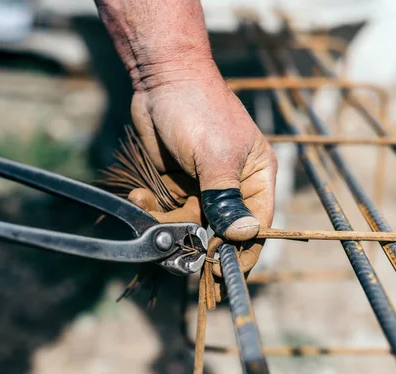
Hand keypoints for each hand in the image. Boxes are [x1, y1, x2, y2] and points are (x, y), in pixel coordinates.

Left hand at [127, 61, 277, 271]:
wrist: (161, 79)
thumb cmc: (198, 109)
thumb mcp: (215, 155)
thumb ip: (226, 198)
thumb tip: (245, 235)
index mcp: (256, 177)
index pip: (255, 225)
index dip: (241, 251)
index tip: (220, 272)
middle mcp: (232, 186)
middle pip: (219, 230)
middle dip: (193, 239)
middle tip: (171, 249)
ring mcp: (203, 186)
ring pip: (188, 223)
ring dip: (165, 221)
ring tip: (146, 205)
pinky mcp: (178, 182)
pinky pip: (167, 209)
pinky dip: (152, 208)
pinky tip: (139, 196)